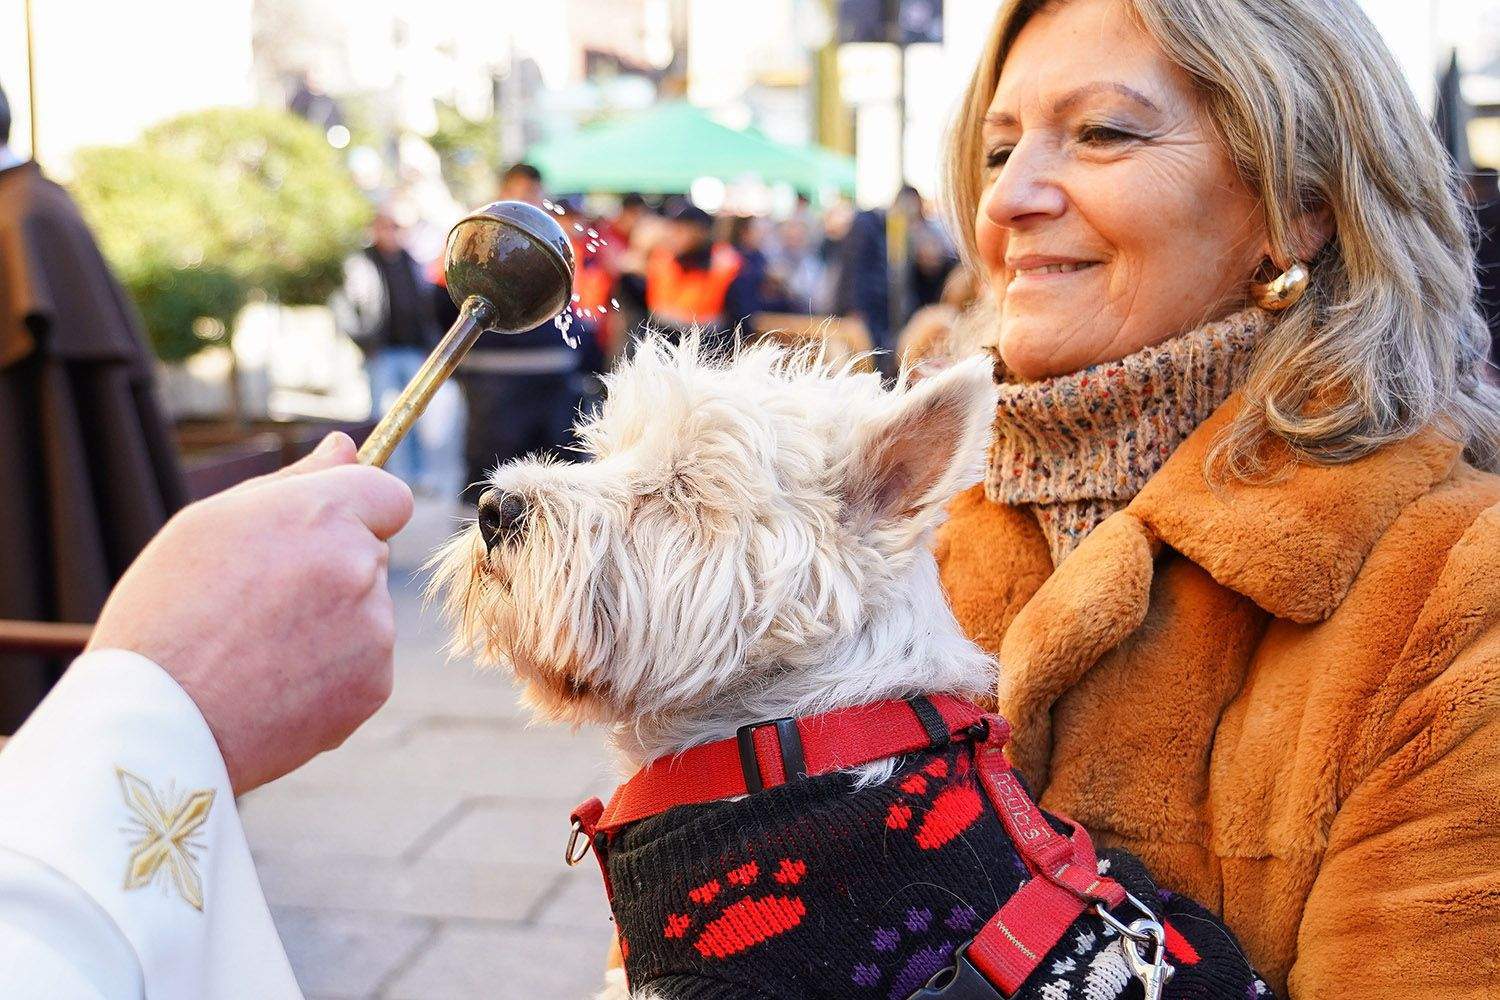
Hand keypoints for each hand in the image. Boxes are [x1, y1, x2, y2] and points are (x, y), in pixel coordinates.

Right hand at [88, 433, 413, 793]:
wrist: (158, 724)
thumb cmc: (168, 613)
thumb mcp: (209, 525)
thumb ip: (293, 482)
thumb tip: (346, 446)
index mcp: (322, 514)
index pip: (389, 495)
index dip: (358, 512)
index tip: (324, 533)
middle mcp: (359, 565)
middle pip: (372, 555)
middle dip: (333, 570)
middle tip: (260, 605)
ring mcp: (374, 629)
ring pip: (368, 613)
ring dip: (333, 624)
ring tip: (259, 651)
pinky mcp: (375, 684)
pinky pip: (364, 664)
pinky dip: (333, 673)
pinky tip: (276, 685)